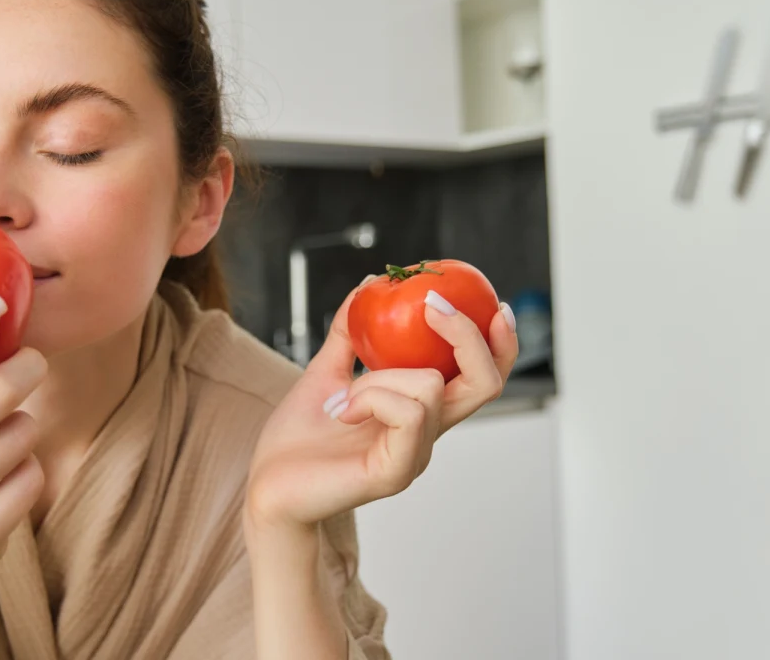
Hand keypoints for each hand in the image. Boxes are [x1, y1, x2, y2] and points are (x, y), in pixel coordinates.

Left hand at [245, 281, 518, 529]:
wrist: (268, 484)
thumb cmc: (298, 438)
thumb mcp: (325, 371)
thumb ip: (349, 332)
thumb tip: (369, 284)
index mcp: (420, 411)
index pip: (482, 377)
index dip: (500, 342)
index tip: (494, 303)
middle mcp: (428, 434)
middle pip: (485, 382)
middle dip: (467, 334)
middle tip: (432, 304)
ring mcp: (415, 455)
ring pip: (428, 387)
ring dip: (380, 377)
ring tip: (344, 398)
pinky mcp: (397, 472)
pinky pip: (407, 414)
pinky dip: (372, 399)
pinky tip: (344, 413)